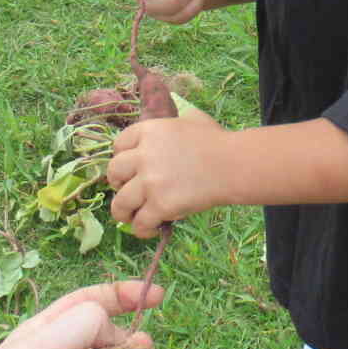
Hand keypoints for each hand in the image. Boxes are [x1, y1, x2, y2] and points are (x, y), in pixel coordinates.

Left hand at [107, 109, 227, 236]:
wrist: (234, 165)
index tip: (128, 169)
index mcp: (149, 131)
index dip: (120, 158)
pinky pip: (140, 223)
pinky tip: (151, 229)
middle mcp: (143, 155)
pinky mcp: (160, 205)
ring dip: (123, 213)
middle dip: (117, 184)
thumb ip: (177, 120)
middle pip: (113, 173)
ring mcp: (150, 181)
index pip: (118, 145)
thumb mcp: (193, 119)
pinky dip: (142, 229)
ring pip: (120, 203)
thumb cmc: (218, 142)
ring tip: (132, 218)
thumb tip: (178, 120)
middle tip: (127, 192)